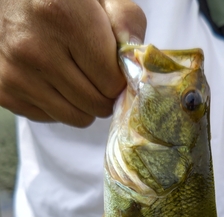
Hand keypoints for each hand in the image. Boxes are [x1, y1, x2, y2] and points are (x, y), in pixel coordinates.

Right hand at [0, 0, 145, 125]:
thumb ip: (126, 23)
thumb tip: (135, 67)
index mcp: (62, 16)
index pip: (112, 82)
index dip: (118, 76)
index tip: (112, 64)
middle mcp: (35, 49)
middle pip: (96, 104)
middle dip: (104, 93)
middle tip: (96, 72)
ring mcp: (16, 74)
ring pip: (75, 118)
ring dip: (83, 104)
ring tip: (74, 75)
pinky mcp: (3, 91)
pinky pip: (50, 118)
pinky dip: (57, 104)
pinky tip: (50, 78)